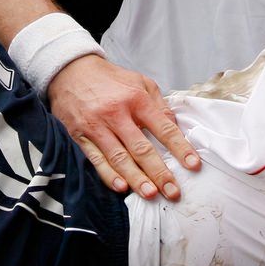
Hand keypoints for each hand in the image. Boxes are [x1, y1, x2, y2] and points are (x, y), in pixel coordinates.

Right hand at [48, 54, 199, 200]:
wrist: (71, 71)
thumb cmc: (110, 79)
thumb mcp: (140, 82)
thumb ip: (159, 104)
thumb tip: (174, 125)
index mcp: (137, 99)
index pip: (163, 128)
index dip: (180, 148)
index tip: (193, 165)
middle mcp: (117, 114)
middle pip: (142, 149)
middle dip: (159, 172)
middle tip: (173, 191)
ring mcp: (97, 126)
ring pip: (119, 158)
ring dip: (136, 179)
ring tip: (151, 194)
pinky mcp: (80, 135)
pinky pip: (96, 159)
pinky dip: (108, 175)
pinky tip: (121, 187)